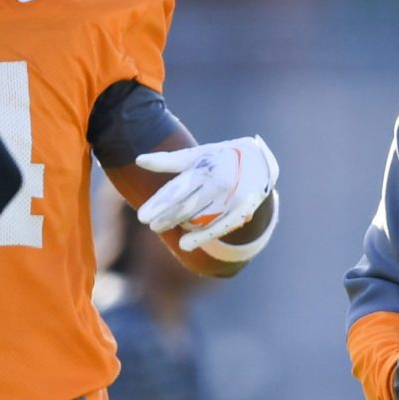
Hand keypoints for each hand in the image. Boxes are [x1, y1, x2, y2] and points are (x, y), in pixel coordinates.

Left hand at [134, 136, 278, 250]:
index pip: (178, 189)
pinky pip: (219, 227)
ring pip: (200, 218)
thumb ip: (169, 160)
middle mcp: (219, 183)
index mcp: (206, 167)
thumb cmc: (221, 157)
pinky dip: (201, 237)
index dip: (159, 204)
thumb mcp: (198, 154)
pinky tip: (184, 244)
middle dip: (166, 217)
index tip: (142, 216)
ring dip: (179, 223)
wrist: (260, 162)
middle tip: (150, 225)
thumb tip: (138, 160)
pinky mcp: (242, 211)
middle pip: (186, 206)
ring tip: (160, 226)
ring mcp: (231, 198)